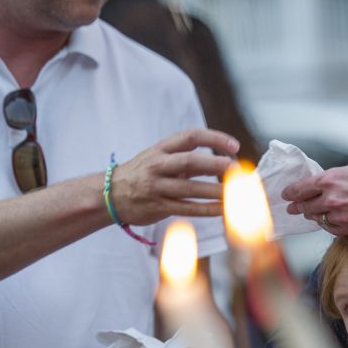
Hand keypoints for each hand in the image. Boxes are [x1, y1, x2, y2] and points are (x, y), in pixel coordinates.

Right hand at [110, 128, 238, 224]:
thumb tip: (223, 160)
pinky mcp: (158, 207)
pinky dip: (208, 209)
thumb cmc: (142, 174)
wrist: (110, 195)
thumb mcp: (158, 157)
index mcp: (160, 149)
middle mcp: (158, 166)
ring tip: (237, 193)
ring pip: (191, 189)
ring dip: (216, 191)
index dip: (214, 139)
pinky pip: (188, 209)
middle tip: (237, 169)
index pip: (190, 137)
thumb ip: (186, 158)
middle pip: (190, 162)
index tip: (234, 146)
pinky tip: (224, 210)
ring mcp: (157, 187)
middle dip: (216, 165)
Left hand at [282, 162, 347, 233]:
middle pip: (305, 206)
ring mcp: (339, 216)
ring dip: (313, 215)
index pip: (302, 188)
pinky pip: (330, 228)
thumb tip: (329, 182)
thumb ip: (338, 176)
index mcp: (331, 179)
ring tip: (310, 214)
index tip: (286, 194)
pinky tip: (329, 221)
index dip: (291, 192)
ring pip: (317, 218)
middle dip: (298, 206)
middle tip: (293, 207)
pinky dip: (327, 224)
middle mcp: (331, 199)